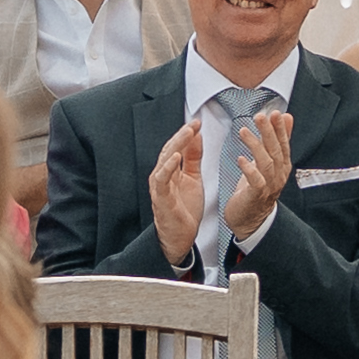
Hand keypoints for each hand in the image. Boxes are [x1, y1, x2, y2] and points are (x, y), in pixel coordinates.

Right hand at [147, 115, 208, 259]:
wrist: (180, 237)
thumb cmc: (183, 210)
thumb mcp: (193, 178)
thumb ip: (193, 158)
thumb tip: (197, 137)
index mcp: (170, 170)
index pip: (176, 146)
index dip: (186, 133)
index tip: (197, 122)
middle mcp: (162, 175)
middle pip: (169, 149)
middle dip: (182, 135)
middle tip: (193, 123)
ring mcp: (160, 186)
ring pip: (165, 160)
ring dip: (176, 145)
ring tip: (186, 133)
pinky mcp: (161, 197)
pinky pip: (162, 179)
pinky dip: (168, 166)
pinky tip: (176, 156)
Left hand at [222, 107, 294, 241]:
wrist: (252, 220)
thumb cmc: (258, 188)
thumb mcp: (271, 161)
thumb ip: (279, 139)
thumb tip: (287, 116)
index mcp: (282, 166)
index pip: (284, 144)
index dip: (280, 129)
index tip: (276, 113)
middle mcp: (279, 175)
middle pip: (276, 151)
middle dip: (269, 132)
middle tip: (261, 116)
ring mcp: (269, 186)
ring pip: (266, 163)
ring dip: (255, 146)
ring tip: (244, 132)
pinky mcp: (256, 196)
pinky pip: (255, 182)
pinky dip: (249, 170)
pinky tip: (241, 159)